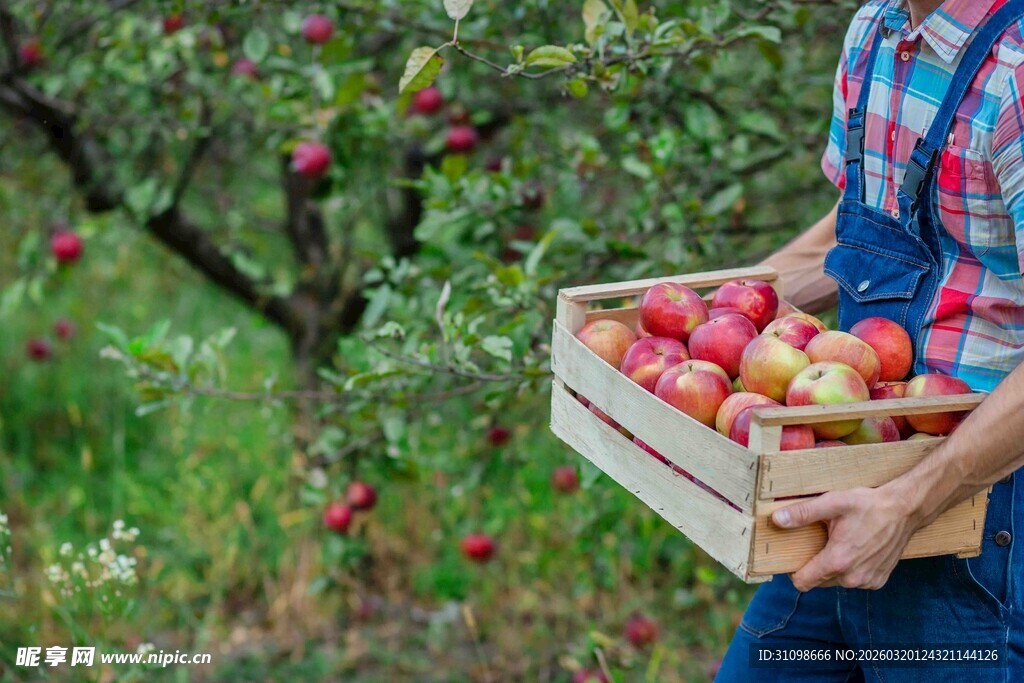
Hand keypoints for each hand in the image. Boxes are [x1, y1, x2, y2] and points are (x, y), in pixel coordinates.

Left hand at [771, 485, 919, 591]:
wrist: (904, 510)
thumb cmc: (868, 505)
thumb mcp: (833, 503)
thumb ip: (803, 513)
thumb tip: (777, 519)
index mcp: (838, 562)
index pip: (802, 582)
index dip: (793, 571)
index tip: (794, 556)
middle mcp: (852, 578)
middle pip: (818, 581)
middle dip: (814, 565)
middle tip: (820, 542)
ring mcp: (867, 582)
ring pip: (836, 581)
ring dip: (833, 567)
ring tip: (840, 543)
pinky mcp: (878, 581)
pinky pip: (853, 580)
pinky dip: (851, 568)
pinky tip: (856, 549)